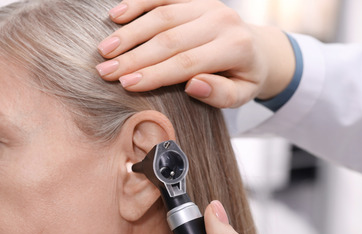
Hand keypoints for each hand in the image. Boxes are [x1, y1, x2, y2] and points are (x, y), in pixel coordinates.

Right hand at [97, 0, 295, 107]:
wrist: (257, 48)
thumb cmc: (243, 78)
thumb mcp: (242, 95)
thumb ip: (220, 94)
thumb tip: (192, 85)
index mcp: (235, 47)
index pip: (186, 63)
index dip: (153, 74)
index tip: (125, 84)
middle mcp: (221, 21)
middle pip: (169, 40)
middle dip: (133, 57)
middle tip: (104, 72)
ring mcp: (207, 5)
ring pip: (162, 16)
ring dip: (130, 33)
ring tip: (105, 50)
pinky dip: (138, 3)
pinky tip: (116, 16)